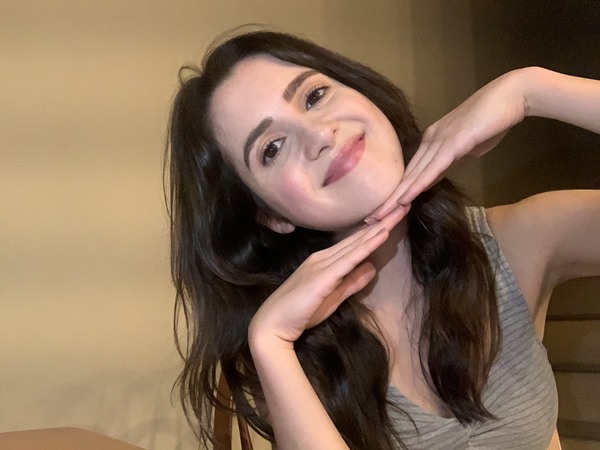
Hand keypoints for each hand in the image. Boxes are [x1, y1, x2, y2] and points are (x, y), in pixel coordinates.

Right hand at [248, 205, 409, 346]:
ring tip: (400, 210)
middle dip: (383, 221)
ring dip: (380, 226)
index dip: (376, 229)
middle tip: (404, 203)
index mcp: (325, 261)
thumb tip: (372, 268)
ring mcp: (323, 264)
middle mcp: (323, 257)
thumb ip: (352, 282)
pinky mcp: (324, 275)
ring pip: (357, 242)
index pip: (355, 243)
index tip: (395, 216)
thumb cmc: (300, 313)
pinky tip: (382, 233)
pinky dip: (367, 244)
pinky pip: (350, 257)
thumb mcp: (334, 297)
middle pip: (359, 237)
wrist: (272, 325)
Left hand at [368, 69, 527, 221]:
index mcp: (432, 140)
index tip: (382, 210)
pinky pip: (434, 167)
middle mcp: (431, 140)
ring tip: (380, 215)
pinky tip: (406, 197)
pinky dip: (418, 184)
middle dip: (388, 199)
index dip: (396, 192)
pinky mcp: (455, 142)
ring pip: (415, 174)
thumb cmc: (492, 119)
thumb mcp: (468, 146)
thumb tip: (442, 171)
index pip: (411, 171)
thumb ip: (453, 159)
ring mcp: (441, 140)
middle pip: (406, 175)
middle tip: (370, 219)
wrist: (512, 95)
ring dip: (397, 197)